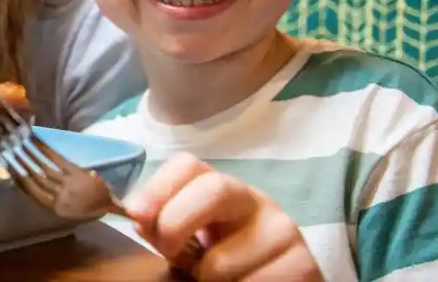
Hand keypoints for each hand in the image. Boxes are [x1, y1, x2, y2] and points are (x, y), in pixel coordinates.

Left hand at [124, 153, 322, 281]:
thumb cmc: (230, 265)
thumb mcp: (194, 242)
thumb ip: (167, 225)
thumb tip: (140, 217)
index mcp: (223, 190)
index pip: (188, 166)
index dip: (158, 186)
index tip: (135, 214)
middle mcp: (257, 201)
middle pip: (213, 190)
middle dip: (176, 222)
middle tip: (168, 253)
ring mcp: (284, 231)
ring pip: (221, 261)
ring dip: (205, 280)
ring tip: (219, 281)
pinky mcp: (302, 266)